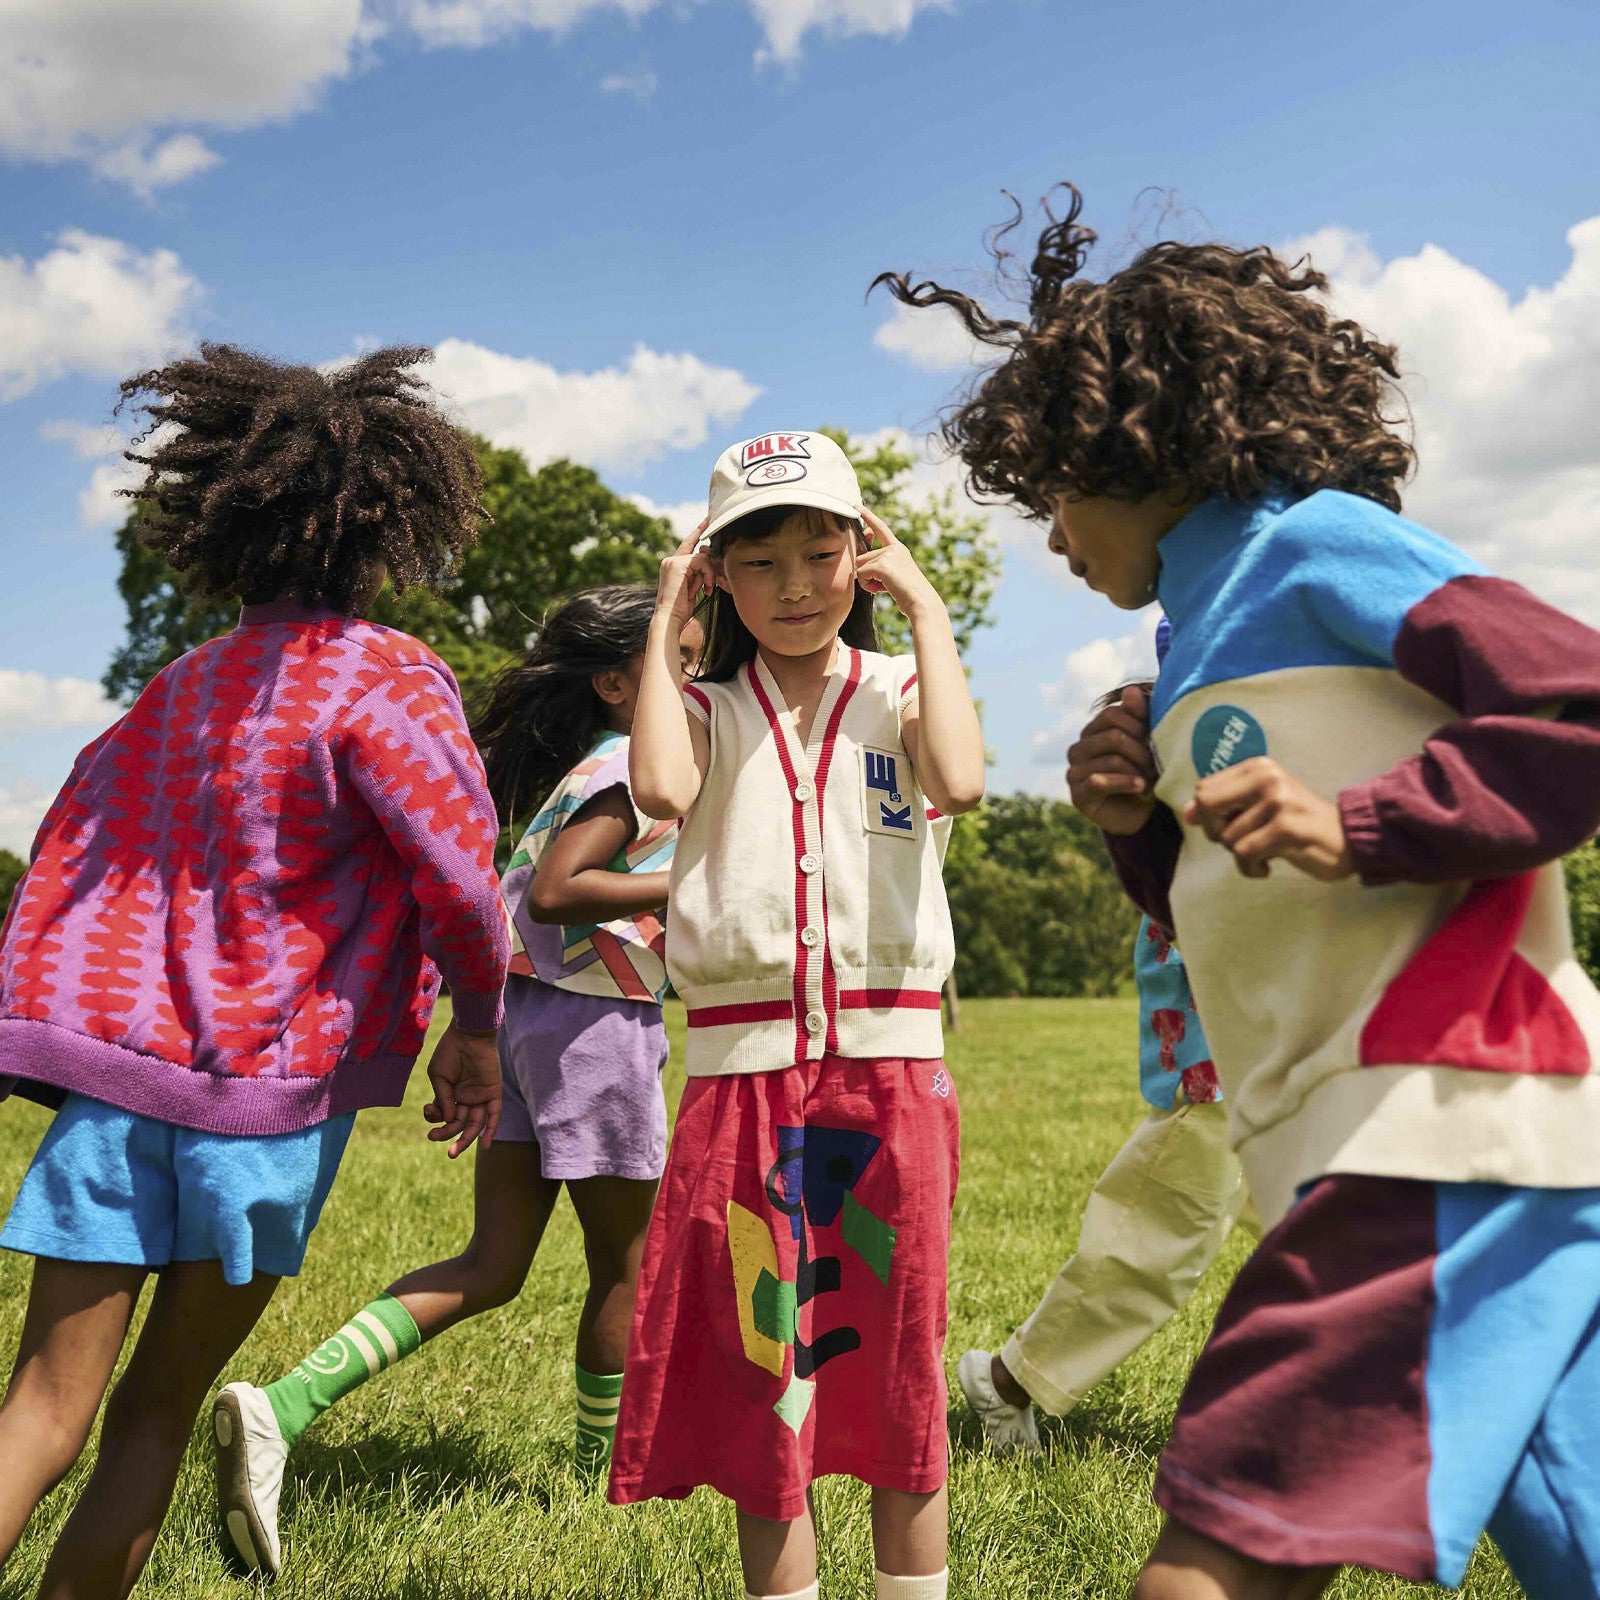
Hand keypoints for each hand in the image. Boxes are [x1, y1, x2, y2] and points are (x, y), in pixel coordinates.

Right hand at [422, 1023, 501, 1156]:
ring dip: (464, 1138)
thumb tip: (447, 1120)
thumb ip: (443, 1099)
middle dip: (446, 1134)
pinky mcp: (492, 1092)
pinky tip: (485, 1145)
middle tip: (434, 1138)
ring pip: (474, 1124)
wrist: (468, 1034)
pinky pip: (494, 1115)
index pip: (443, 1115)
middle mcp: (466, 1098)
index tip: (427, 1111)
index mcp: (450, 1094)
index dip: (434, 1118)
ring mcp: (479, 1096)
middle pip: (458, 1123)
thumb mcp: (439, 1077)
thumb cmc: (450, 1052)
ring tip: (452, 1151)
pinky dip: (491, 1130)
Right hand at [655, 521, 713, 627]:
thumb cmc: (681, 609)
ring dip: (708, 575)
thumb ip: (699, 572)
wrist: (670, 618)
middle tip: (708, 587)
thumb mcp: (693, 587)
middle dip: (709, 569)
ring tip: (704, 590)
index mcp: (672, 565)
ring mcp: (672, 561)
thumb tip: (708, 557)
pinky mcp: (677, 564)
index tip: (708, 519)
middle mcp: (670, 560)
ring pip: (702, 557)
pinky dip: (707, 575)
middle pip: (700, 553)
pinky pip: (702, 562)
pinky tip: (704, 588)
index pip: (688, 544)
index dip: (698, 531)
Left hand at [854, 507, 939, 616]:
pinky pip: (862, 574)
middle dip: (867, 574)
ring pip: (860, 566)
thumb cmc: (908, 594)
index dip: (868, 516)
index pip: (880, 528)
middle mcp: (893, 548)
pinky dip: (868, 586)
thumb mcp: (895, 575)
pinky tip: (882, 590)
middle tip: (885, 585)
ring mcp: (888, 555)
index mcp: (898, 549)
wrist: (921, 602)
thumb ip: (880, 566)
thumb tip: (858, 565)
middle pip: (862, 557)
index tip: (856, 506)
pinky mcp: (882, 565)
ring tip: (886, 588)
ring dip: (868, 581)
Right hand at [1067, 686, 1157, 834]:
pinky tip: (1141, 787)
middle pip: (1113, 736)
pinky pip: (1100, 781)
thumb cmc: (1143, 773)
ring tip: (1154, 781)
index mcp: (1093, 730)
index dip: (1139, 724)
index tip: (1159, 739)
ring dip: (1139, 771)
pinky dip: (1126, 783)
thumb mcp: (1146, 742)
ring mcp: (1074, 771)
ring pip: (1111, 759)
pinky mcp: (1078, 794)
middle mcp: (1079, 748)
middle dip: (1142, 751)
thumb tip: (1131, 689)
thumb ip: (1139, 716)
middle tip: (1159, 764)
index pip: (1113, 714)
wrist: (1139, 813)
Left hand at [1184, 757, 1354, 880]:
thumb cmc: (1298, 824)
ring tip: (1265, 852)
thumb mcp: (1259, 808)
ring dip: (1241, 855)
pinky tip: (1268, 866)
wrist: (1348, 839)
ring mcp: (1277, 801)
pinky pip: (1243, 855)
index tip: (1232, 826)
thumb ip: (1224, 807)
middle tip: (1241, 842)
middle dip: (1216, 832)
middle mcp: (1266, 778)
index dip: (1209, 815)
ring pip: (1227, 837)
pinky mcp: (1285, 828)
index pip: (1204, 789)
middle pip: (1207, 806)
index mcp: (1258, 768)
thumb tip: (1187, 813)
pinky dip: (1250, 868)